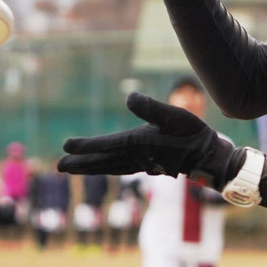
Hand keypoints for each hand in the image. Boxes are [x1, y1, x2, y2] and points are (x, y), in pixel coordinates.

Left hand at [59, 92, 240, 187]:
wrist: (208, 156)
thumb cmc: (191, 133)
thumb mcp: (173, 114)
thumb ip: (151, 107)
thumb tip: (129, 98)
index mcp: (138, 143)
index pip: (105, 145)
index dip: (85, 145)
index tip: (65, 145)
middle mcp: (135, 156)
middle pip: (101, 161)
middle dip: (79, 163)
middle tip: (58, 166)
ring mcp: (140, 163)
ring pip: (108, 167)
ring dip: (89, 167)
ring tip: (71, 168)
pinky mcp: (146, 165)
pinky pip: (118, 168)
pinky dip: (105, 168)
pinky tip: (101, 167)